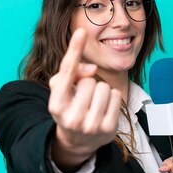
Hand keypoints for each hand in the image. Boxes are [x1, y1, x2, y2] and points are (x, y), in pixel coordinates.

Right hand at [48, 29, 121, 170]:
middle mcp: (72, 117)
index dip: (74, 50)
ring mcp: (91, 125)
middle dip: (89, 85)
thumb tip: (92, 69)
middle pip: (90, 81)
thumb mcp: (62, 91)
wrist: (78, 141)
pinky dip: (111, 99)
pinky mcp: (108, 129)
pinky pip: (115, 96)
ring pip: (104, 87)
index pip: (67, 73)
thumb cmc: (70, 107)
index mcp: (56, 105)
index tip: (81, 31)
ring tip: (94, 103)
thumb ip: (71, 74)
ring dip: (101, 91)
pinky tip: (104, 109)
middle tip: (84, 98)